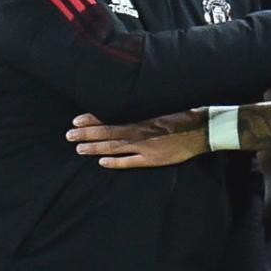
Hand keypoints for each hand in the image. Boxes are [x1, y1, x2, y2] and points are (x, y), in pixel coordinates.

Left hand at [66, 110, 208, 168]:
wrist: (202, 129)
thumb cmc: (184, 116)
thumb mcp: (162, 108)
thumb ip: (144, 112)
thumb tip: (129, 107)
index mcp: (140, 119)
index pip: (110, 119)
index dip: (92, 120)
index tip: (76, 120)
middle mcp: (139, 132)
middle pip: (107, 133)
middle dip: (86, 135)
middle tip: (68, 135)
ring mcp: (145, 147)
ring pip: (114, 147)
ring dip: (95, 148)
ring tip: (78, 148)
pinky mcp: (153, 159)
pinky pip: (131, 161)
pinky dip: (115, 162)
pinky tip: (102, 162)